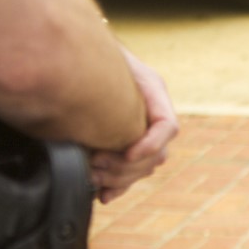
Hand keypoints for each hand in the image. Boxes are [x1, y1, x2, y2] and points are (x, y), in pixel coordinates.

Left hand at [90, 46, 177, 202]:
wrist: (81, 54)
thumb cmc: (90, 53)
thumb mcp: (102, 60)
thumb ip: (106, 77)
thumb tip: (94, 98)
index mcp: (154, 92)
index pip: (167, 126)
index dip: (150, 144)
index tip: (128, 154)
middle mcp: (153, 114)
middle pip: (156, 154)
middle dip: (126, 166)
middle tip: (95, 165)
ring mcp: (143, 131)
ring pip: (145, 168)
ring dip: (120, 178)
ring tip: (92, 176)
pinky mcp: (127, 145)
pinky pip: (131, 173)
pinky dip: (118, 186)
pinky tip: (103, 195)